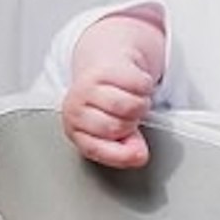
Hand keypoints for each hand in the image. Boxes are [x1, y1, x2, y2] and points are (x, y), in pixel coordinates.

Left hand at [61, 16, 162, 167]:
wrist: (105, 63)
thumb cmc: (107, 104)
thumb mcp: (113, 135)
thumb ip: (125, 152)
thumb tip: (139, 156)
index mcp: (74, 129)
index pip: (95, 149)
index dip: (119, 153)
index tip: (130, 146)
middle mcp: (75, 108)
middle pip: (116, 127)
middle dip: (130, 122)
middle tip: (128, 115)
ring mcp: (88, 86)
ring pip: (129, 106)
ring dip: (140, 104)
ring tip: (132, 99)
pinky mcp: (106, 68)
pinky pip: (139, 85)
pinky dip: (144, 86)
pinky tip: (134, 85)